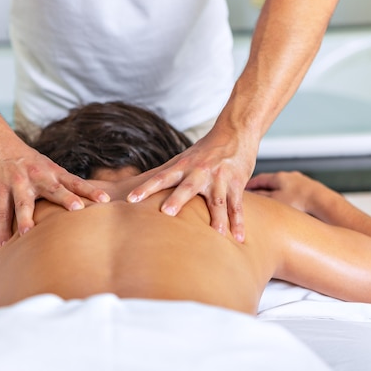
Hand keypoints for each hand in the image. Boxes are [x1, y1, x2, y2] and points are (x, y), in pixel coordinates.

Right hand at [0, 136, 109, 245]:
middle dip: (66, 199)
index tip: (106, 199)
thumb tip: (82, 204)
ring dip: (25, 218)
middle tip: (79, 209)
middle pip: (54, 189)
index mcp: (53, 172)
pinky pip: (1, 211)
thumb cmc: (26, 160)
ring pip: (22, 203)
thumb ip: (61, 184)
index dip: (90, 190)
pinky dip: (2, 228)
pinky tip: (4, 243)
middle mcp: (38, 176)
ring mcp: (18, 182)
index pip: (75, 182)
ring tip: (28, 234)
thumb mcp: (46, 167)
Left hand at [127, 131, 256, 241]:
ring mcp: (219, 178)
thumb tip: (140, 184)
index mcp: (183, 166)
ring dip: (217, 217)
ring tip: (217, 234)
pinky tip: (239, 238)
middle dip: (177, 199)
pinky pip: (237, 206)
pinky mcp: (236, 183)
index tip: (131, 199)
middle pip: (187, 187)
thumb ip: (166, 173)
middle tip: (167, 212)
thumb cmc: (205, 150)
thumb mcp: (184, 158)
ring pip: (217, 200)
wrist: (235, 132)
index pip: (160, 178)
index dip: (145, 188)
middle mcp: (199, 172)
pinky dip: (238, 222)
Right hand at [246, 171, 319, 212]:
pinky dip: (288, 196)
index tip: (243, 189)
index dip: (250, 185)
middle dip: (262, 188)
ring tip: (271, 202)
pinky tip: (288, 205)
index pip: (259, 178)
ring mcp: (301, 182)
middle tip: (255, 196)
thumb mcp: (274, 200)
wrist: (324, 203)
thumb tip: (249, 196)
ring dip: (276, 193)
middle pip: (271, 181)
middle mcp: (290, 176)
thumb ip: (260, 198)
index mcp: (279, 177)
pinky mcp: (310, 189)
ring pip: (284, 187)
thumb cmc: (299, 202)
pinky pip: (294, 192)